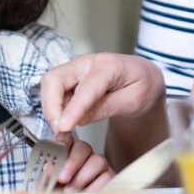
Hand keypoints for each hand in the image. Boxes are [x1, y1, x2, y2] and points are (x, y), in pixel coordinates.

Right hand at [41, 53, 164, 132]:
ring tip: (64, 129)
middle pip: (55, 79)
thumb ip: (106, 109)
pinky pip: (54, 91)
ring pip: (50, 85)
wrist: (143, 76)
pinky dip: (55, 108)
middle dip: (51, 106)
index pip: (86, 88)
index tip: (63, 127)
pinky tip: (67, 121)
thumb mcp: (134, 101)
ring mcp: (76, 68)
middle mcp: (87, 62)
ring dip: (51, 108)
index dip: (73, 109)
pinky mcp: (70, 77)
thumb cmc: (142, 86)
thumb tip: (78, 120)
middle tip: (59, 131)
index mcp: (109, 66)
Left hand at [54, 133, 114, 192]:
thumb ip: (49, 174)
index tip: (55, 152)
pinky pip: (107, 177)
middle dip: (72, 162)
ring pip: (98, 160)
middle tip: (62, 178)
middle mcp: (85, 157)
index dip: (62, 142)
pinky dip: (94, 188)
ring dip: (82, 177)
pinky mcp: (110, 179)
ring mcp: (99, 167)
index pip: (66, 139)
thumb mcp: (49, 186)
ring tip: (71, 191)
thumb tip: (50, 167)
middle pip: (83, 147)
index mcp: (67, 154)